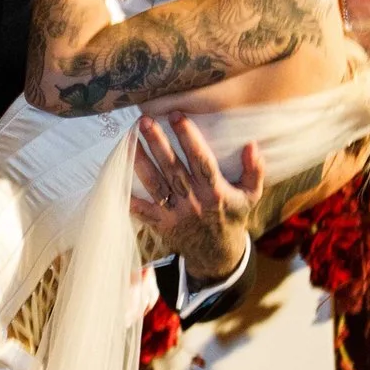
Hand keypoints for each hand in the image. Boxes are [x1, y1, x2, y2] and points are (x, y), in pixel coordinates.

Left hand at [133, 115, 263, 281]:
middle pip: (173, 168)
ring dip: (140, 161)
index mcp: (215, 191)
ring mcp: (175, 213)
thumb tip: (252, 145)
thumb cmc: (232, 217)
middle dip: (158, 143)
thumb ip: (254, 170)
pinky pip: (142, 209)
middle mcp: (193, 200)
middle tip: (144, 121)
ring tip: (128, 140)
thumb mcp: (250, 195)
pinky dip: (128, 197)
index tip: (176, 115)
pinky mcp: (161, 223)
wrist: (217, 254)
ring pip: (155, 183)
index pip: (200, 159)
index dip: (188, 137)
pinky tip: (116, 177)